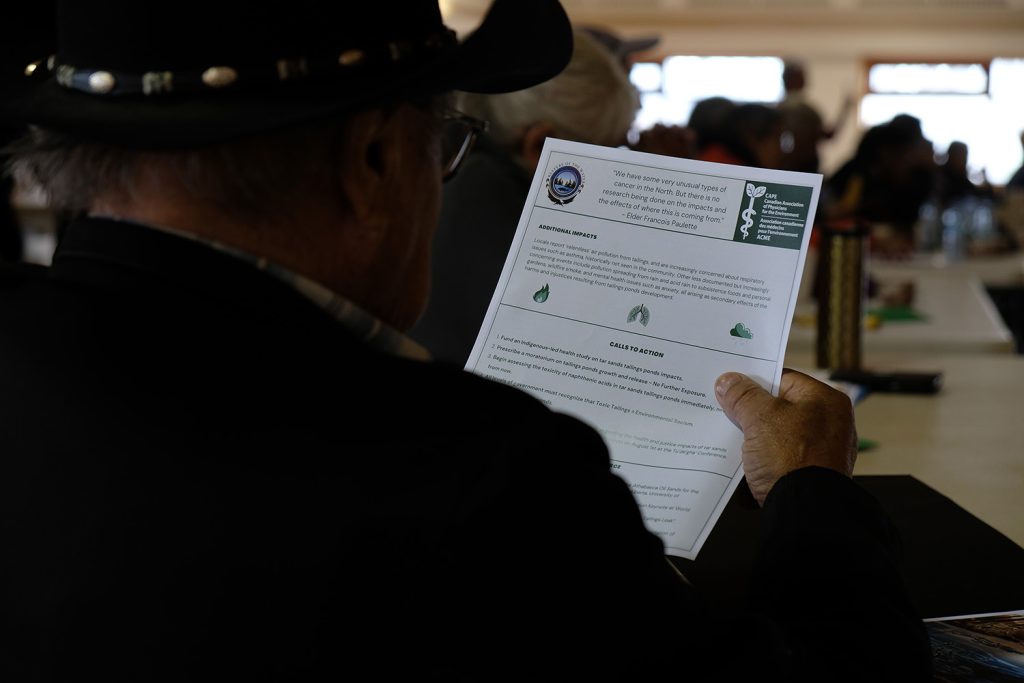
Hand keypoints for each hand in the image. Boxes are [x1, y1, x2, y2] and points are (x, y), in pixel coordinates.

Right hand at [715, 369, 856, 504]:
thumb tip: (728, 381)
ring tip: (732, 441)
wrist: (806, 511)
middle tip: (727, 412)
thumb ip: (743, 396)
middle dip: (752, 413)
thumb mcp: (760, 418)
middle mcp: (831, 424)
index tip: (731, 386)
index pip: (784, 379)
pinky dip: (764, 461)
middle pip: (781, 408)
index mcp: (827, 401)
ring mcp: (823, 452)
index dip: (755, 381)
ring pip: (778, 436)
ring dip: (755, 440)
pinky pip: (781, 460)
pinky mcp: (812, 476)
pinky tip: (745, 465)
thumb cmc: (792, 459)